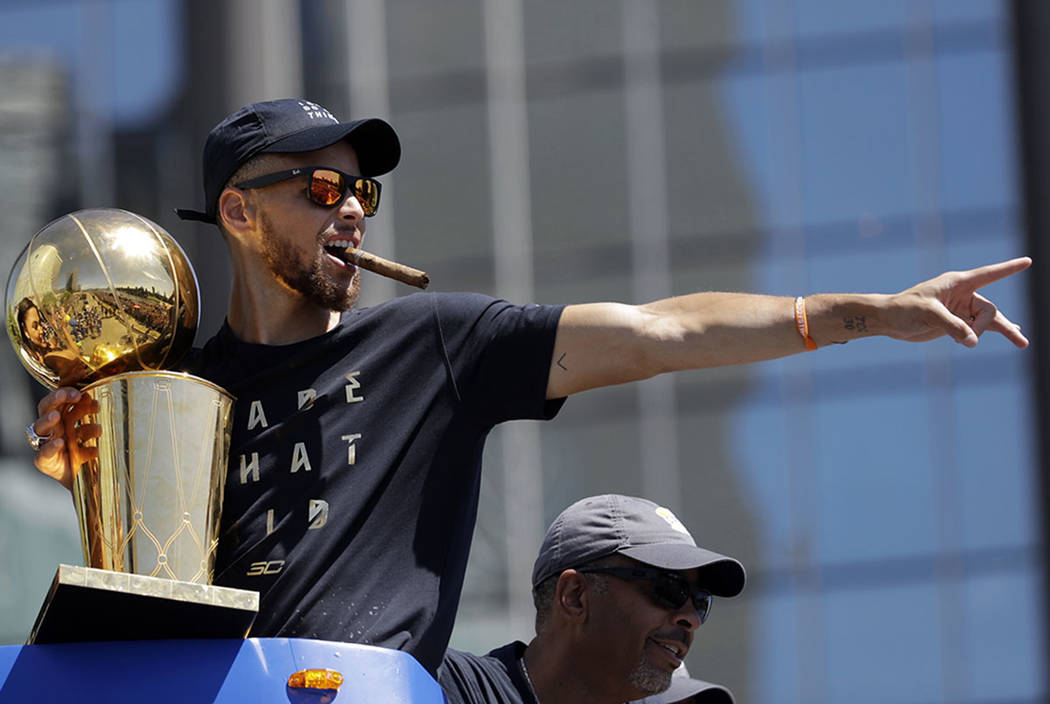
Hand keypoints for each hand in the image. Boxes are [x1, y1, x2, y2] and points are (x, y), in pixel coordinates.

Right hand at [31, 387, 99, 491]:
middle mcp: (53, 430)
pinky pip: (43, 453)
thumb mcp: (90, 433)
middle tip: (74, 396)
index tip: (81, 393)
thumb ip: (90, 420)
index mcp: (62, 420)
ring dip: (49, 420)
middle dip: (56, 400)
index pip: (58, 402)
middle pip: (47, 410)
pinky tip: (61, 443)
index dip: (65, 394)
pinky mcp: (45, 461)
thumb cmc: (85, 452)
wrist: (83, 481)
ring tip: (58, 416)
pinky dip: (51, 447)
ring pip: (40, 428)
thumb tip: (95, 401)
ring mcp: (47, 444)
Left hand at [885, 257, 1030, 347]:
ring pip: (989, 320)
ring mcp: (961, 310)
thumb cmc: (905, 310)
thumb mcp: (928, 314)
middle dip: (983, 327)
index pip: (988, 274)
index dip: (1008, 268)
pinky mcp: (956, 323)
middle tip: (968, 340)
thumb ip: (952, 326)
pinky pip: (980, 327)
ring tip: (1022, 343)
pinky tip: (1013, 333)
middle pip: (988, 310)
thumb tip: (972, 342)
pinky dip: (994, 331)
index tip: (1028, 261)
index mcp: (956, 283)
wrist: (889, 321)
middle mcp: (962, 295)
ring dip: (1003, 331)